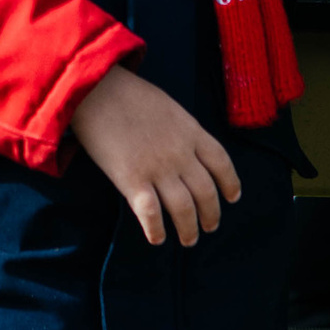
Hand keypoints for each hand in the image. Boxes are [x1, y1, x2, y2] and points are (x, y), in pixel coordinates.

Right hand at [68, 62, 242, 250]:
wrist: (96, 89)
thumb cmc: (126, 92)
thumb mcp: (166, 106)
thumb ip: (179, 129)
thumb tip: (183, 148)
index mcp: (191, 131)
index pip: (221, 162)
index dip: (230, 183)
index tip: (232, 197)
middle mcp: (181, 153)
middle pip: (206, 192)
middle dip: (211, 214)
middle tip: (209, 226)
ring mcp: (158, 168)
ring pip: (184, 209)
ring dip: (189, 229)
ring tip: (189, 240)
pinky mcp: (132, 180)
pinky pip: (151, 214)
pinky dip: (156, 230)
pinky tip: (157, 239)